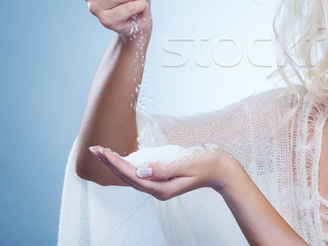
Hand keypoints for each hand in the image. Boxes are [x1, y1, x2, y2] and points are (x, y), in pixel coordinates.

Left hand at [89, 145, 231, 200]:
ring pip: (132, 177)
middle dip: (110, 163)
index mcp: (162, 188)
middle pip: (128, 178)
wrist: (220, 169)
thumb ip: (164, 169)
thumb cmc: (206, 164)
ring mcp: (159, 186)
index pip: (132, 176)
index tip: (102, 152)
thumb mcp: (186, 164)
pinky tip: (121, 159)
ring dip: (116, 165)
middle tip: (95, 149)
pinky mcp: (162, 180)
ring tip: (103, 153)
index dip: (115, 164)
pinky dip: (128, 166)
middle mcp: (157, 190)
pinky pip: (140, 174)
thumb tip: (140, 171)